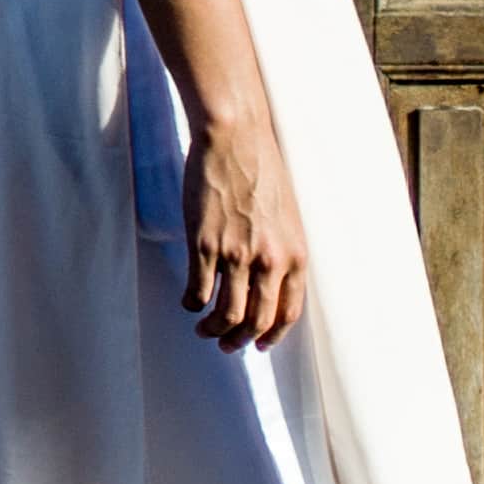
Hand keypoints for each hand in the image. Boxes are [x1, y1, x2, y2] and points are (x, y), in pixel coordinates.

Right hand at [181, 111, 309, 352]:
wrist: (235, 139)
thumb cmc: (262, 169)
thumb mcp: (287, 216)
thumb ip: (282, 251)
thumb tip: (268, 281)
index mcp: (295, 254)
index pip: (288, 312)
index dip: (273, 334)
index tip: (260, 343)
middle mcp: (269, 261)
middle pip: (257, 321)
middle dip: (240, 340)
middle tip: (227, 344)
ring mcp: (236, 255)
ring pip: (226, 314)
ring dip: (214, 330)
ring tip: (204, 329)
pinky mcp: (205, 245)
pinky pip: (198, 291)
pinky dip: (192, 303)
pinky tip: (188, 301)